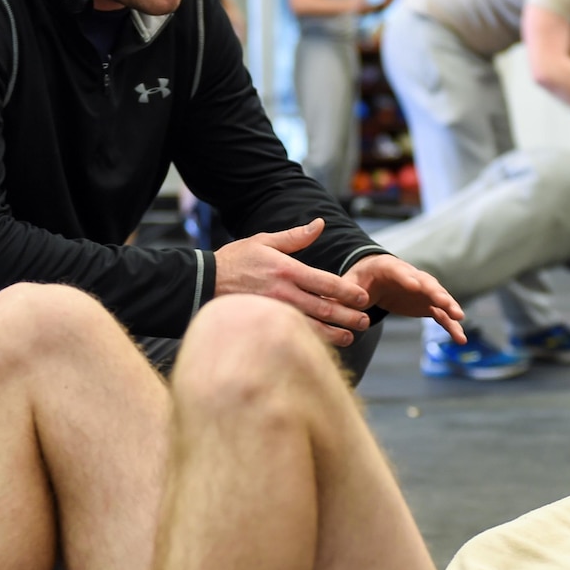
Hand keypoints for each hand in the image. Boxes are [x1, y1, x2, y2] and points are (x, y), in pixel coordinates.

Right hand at [214, 219, 372, 346]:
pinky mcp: (265, 324)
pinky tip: (323, 344)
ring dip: (334, 333)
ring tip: (350, 336)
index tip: (363, 298)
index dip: (347, 291)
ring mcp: (275, 311)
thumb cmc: (235, 260)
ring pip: (312, 327)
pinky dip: (311, 341)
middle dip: (348, 316)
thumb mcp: (264, 241)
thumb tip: (320, 224)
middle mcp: (284, 293)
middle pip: (324, 308)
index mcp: (287, 270)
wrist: (203, 282)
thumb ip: (295, 237)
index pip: (325, 283)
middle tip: (365, 321)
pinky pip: (293, 335)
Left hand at [344, 253, 465, 343]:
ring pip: (438, 297)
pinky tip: (460, 339)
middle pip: (425, 282)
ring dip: (449, 307)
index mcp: (388, 268)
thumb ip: (343, 294)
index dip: (407, 278)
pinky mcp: (426, 304)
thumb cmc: (359, 279)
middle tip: (443, 302)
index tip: (415, 285)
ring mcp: (421, 291)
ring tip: (459, 318)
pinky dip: (450, 325)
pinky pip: (441, 315)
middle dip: (435, 292)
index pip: (400, 271)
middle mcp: (411, 276)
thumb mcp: (348, 283)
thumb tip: (333, 307)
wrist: (373, 278)